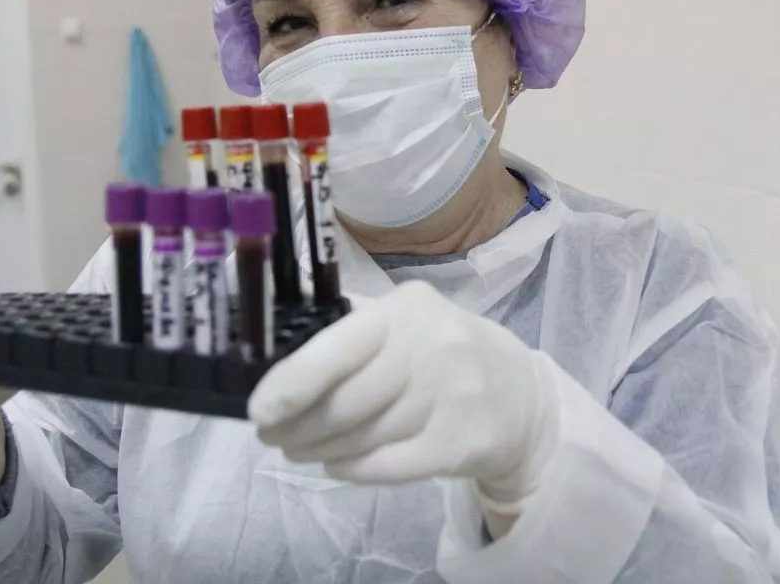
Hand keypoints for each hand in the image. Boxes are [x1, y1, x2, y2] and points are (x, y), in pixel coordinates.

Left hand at [249, 281, 557, 503]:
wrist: (519, 393)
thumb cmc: (441, 352)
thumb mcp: (404, 321)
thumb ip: (347, 326)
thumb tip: (270, 339)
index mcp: (407, 309)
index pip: (339, 348)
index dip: (293, 382)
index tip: (260, 409)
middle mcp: (434, 348)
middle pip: (345, 402)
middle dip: (297, 425)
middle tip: (272, 434)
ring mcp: (452, 398)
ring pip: (363, 437)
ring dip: (319, 449)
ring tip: (300, 448)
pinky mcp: (462, 444)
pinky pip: (388, 467)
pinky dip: (353, 469)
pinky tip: (337, 464)